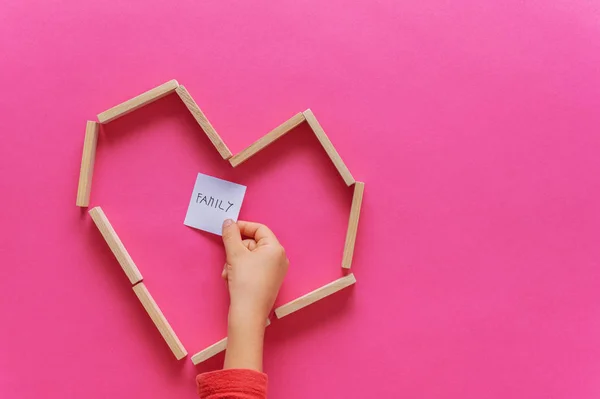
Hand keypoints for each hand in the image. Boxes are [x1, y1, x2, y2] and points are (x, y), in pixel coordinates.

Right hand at [221, 219, 288, 370]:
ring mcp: (275, 271)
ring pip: (251, 256)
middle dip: (237, 249)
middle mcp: (279, 258)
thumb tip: (228, 222)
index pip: (259, 229)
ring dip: (235, 261)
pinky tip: (231, 278)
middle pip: (254, 243)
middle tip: (226, 257)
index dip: (242, 227)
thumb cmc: (245, 282)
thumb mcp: (235, 255)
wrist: (248, 314)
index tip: (228, 229)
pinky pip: (253, 268)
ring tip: (227, 272)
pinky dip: (240, 270)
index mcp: (276, 249)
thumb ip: (231, 235)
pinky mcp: (269, 281)